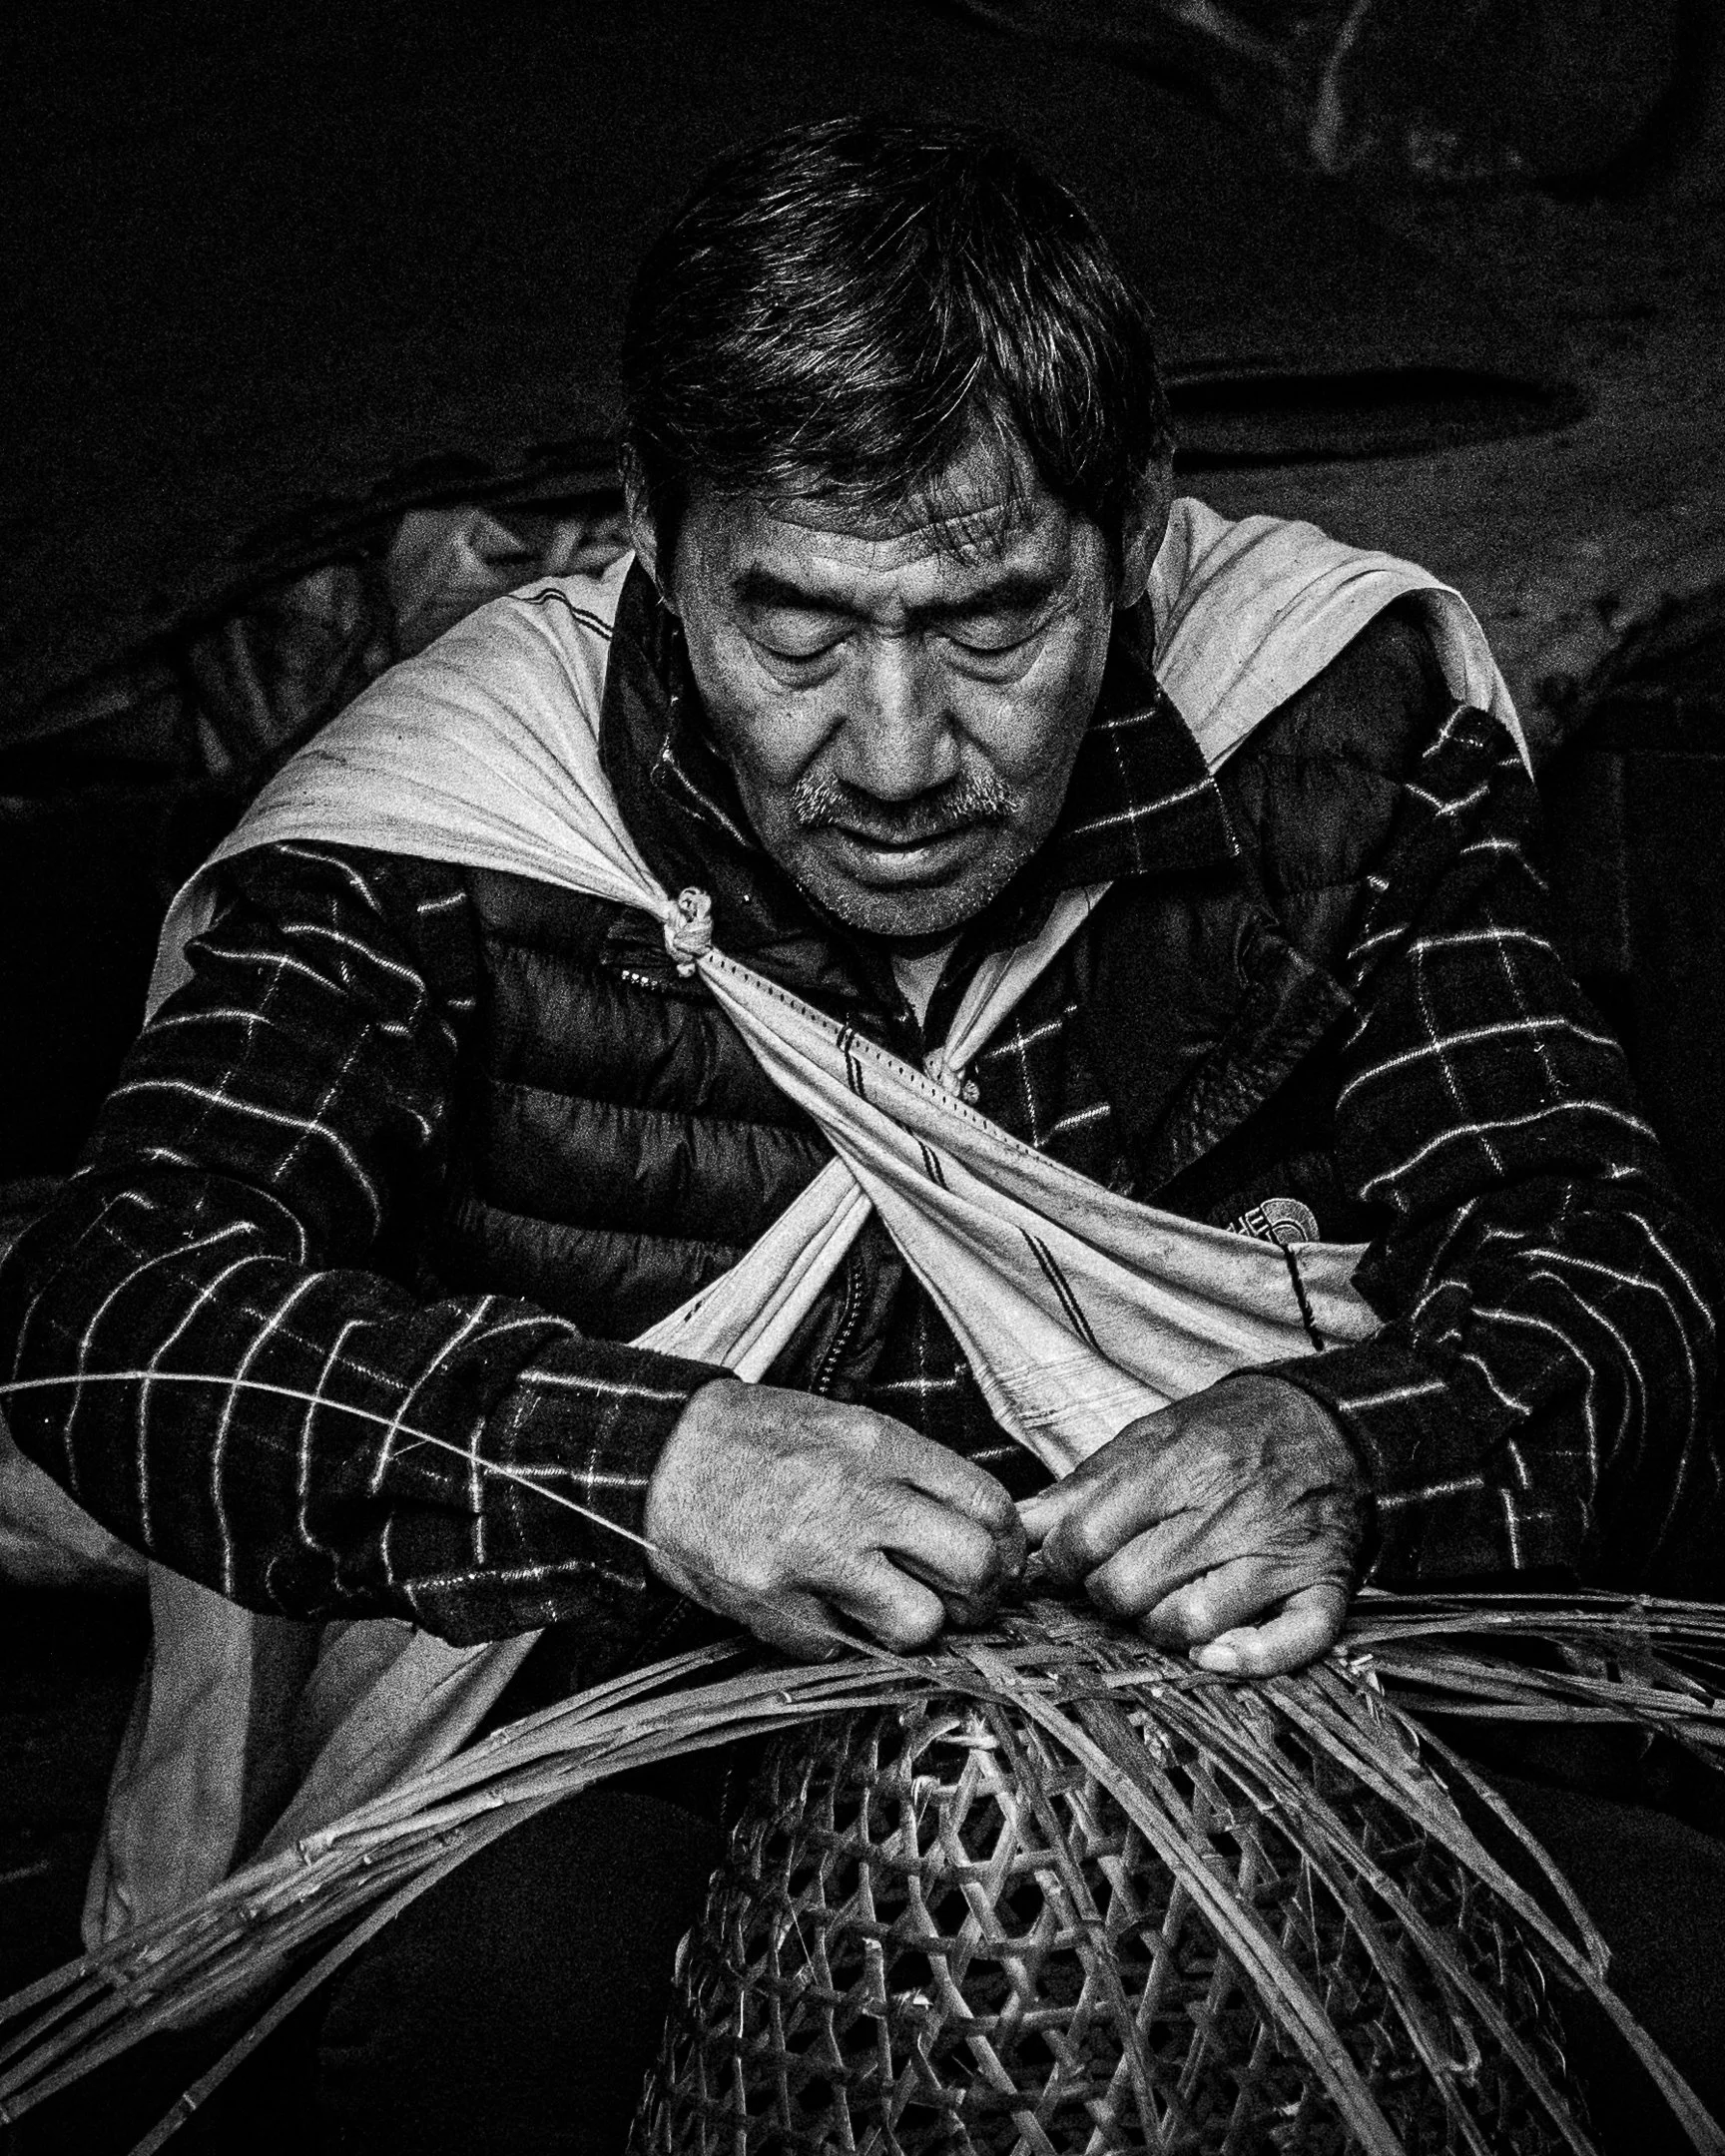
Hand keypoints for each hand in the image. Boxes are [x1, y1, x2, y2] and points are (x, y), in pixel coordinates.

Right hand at [644, 1378, 1026, 1657]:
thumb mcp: (845, 1426)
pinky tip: (816, 1605)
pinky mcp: (774, 1604)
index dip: (1007, 1546)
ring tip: (886, 1607)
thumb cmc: (759, 1440)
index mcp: (880, 1446)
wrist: (662, 1454)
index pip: (988, 1504)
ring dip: (912, 1626)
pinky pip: (842, 1648)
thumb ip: (911, 1473)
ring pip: (920, 1624)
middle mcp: (856, 1498)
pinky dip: (838, 1638)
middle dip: (979, 1596)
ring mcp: (814, 1556)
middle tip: (960, 1600)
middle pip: (973, 1567)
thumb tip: (980, 1532)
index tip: (997, 1561)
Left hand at [1018, 1375, 1363, 1675]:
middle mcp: (1228, 1513)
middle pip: (1128, 1587)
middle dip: (1104, 1594)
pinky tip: (1212, 1654)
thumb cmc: (1227, 1434)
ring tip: (1156, 1606)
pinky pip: (1288, 1643)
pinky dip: (1247, 1660)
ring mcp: (1278, 1555)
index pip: (1088, 1537)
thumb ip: (1085, 1484)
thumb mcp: (1151, 1437)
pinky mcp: (1323, 1587)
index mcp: (1180, 1467)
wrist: (1327, 1425)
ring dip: (1157, 1628)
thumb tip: (1019, 1524)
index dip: (1061, 1559)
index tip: (1065, 1560)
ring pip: (1189, 1624)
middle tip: (1112, 1581)